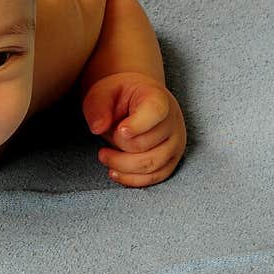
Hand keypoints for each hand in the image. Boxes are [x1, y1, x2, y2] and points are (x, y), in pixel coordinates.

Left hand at [81, 71, 186, 186]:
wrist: (135, 98)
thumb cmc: (118, 95)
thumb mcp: (102, 93)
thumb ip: (98, 107)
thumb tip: (97, 128)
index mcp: (158, 99)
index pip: (154, 112)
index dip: (137, 125)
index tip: (119, 130)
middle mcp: (172, 121)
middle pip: (147, 145)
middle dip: (120, 149)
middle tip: (102, 147)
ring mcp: (175, 142)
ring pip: (152, 165)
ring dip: (123, 167)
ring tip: (105, 156)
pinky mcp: (171, 159)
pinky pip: (156, 177)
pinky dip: (133, 179)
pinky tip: (114, 171)